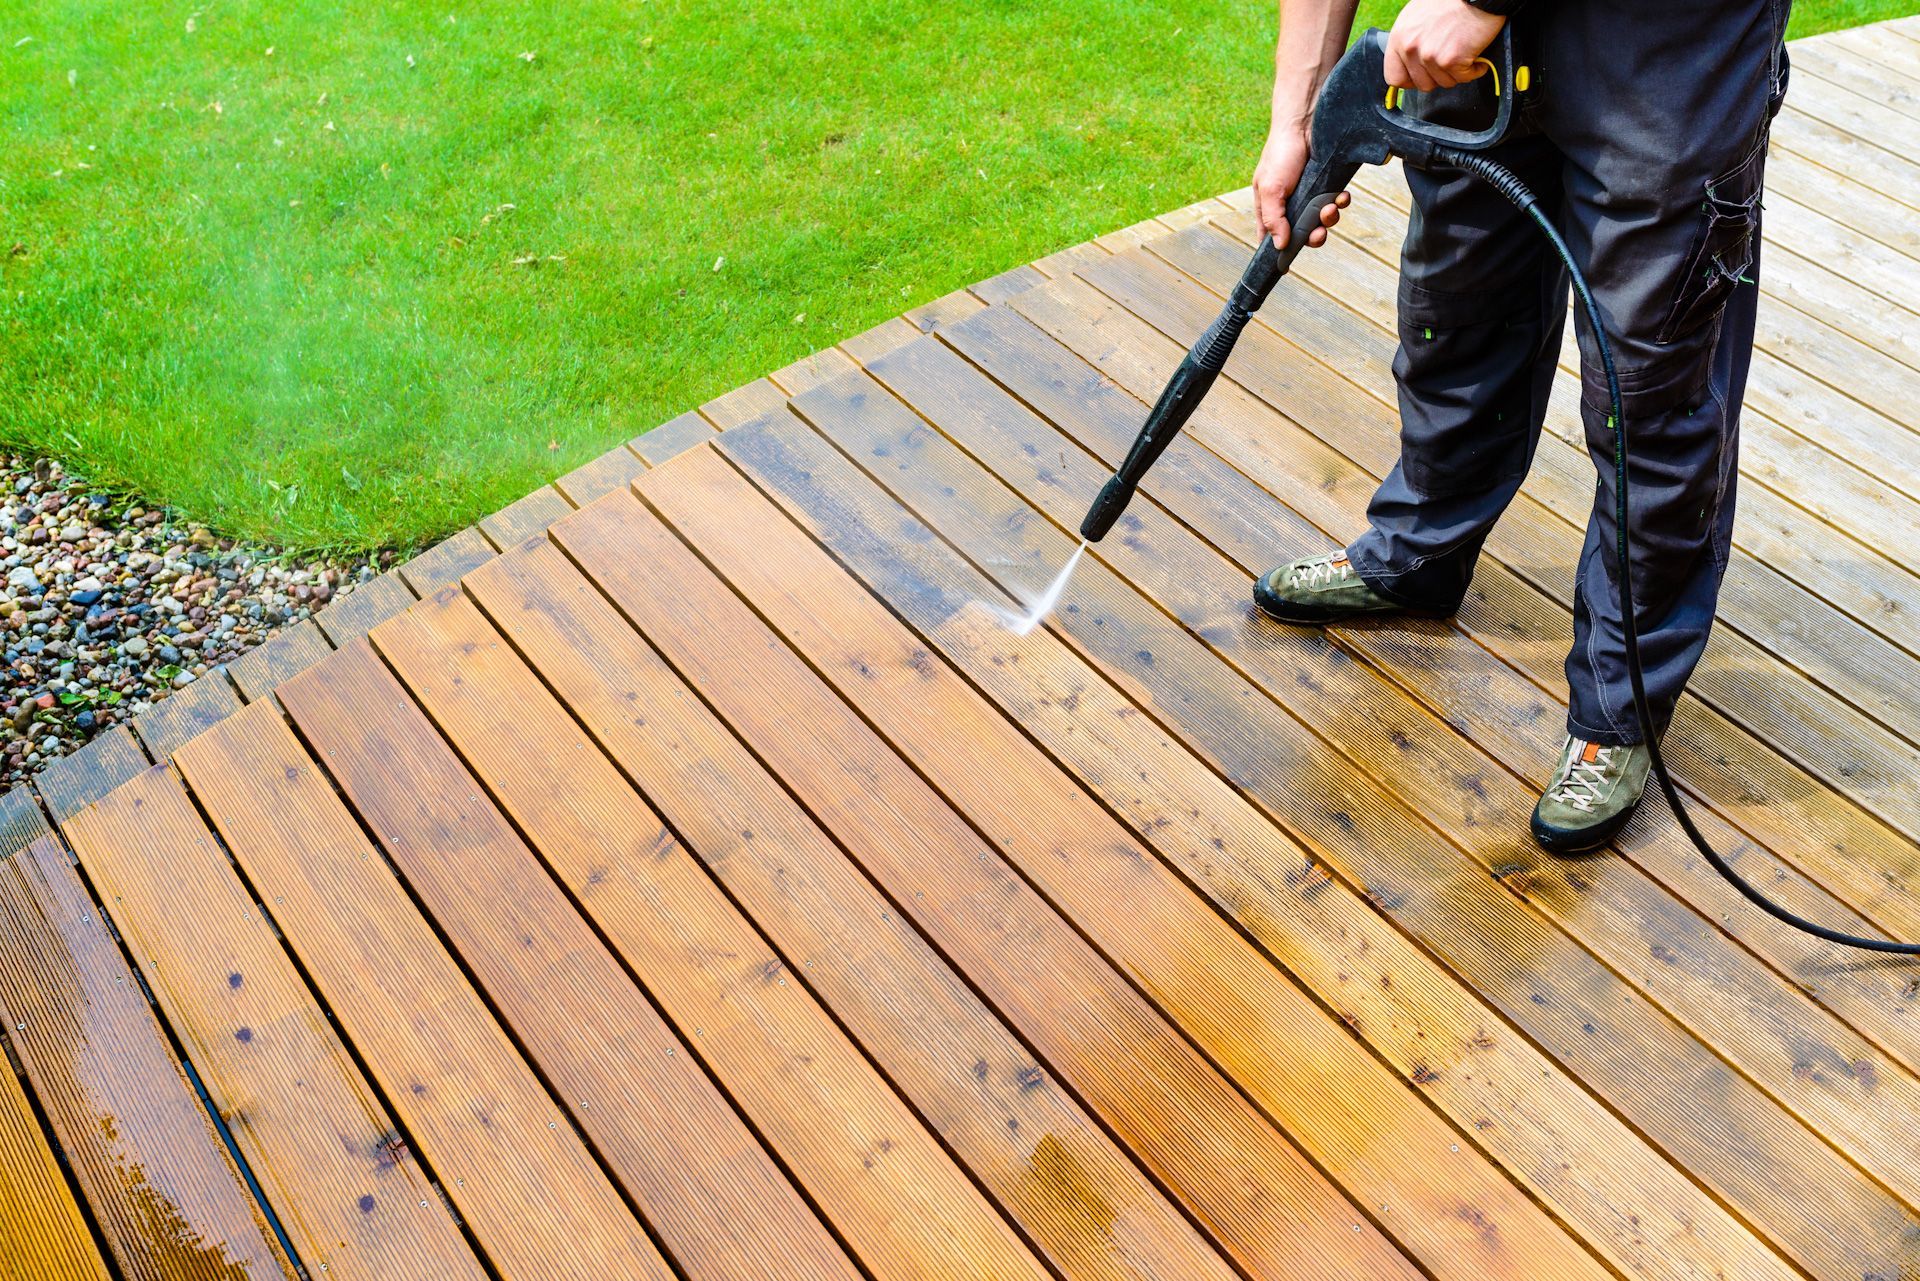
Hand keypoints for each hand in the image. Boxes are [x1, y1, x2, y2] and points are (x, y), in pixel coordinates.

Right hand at [1252, 120, 1349, 250]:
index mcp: (1269, 208)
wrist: (1304, 124)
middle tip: (1319, 232)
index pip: (1272, 237)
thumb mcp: (1271, 189)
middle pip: (1301, 234)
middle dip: (1313, 236)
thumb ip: (1273, 219)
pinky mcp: (1326, 186)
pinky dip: (1340, 203)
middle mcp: (1289, 205)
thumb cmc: (1280, 153)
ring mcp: (1309, 196)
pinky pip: (1335, 203)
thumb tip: (1279, 245)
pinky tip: (1342, 197)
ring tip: (1331, 208)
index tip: (1289, 261)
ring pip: (1321, 220)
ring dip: (1329, 218)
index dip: (1281, 250)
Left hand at [1384, 0, 1505, 90]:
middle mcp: (1410, 48)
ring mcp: (1429, 55)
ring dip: (1457, 72)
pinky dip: (1474, 70)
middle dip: (1439, 77)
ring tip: (1464, 52)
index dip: (1411, 82)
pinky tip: (1476, 56)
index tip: (1423, 77)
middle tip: (1450, 61)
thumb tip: (1408, 64)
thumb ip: (1409, 40)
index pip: (1394, 77)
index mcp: (1399, 37)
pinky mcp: (1450, 60)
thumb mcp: (1417, 17)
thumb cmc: (1451, 3)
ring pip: (1444, 83)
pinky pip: (1463, 78)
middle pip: (1422, 84)